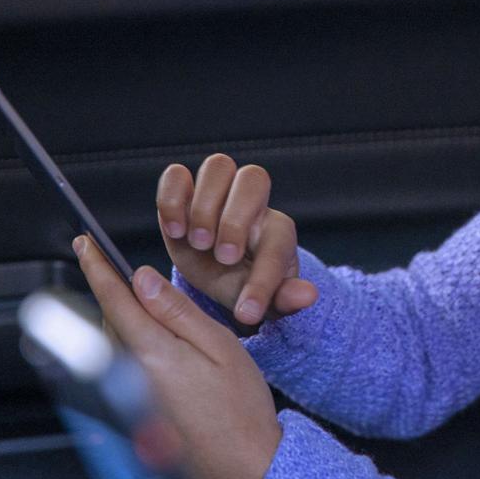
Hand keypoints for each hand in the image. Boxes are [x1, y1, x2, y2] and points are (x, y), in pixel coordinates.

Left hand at [73, 234, 283, 478]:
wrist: (243, 471)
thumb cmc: (241, 412)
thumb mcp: (221, 346)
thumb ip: (177, 312)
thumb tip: (142, 281)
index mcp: (152, 355)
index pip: (113, 300)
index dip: (97, 268)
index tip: (85, 245)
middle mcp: (129, 377)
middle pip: (108, 321)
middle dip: (111, 292)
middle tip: (117, 266)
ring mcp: (127, 399)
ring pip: (111, 343)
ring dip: (119, 319)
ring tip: (140, 304)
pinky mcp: (132, 415)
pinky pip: (118, 367)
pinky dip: (125, 346)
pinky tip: (150, 346)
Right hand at [159, 155, 317, 327]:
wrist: (213, 271)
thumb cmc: (243, 283)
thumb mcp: (262, 300)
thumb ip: (283, 298)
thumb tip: (308, 296)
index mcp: (276, 231)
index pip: (276, 244)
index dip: (263, 279)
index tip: (246, 312)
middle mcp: (251, 202)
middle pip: (253, 179)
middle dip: (235, 220)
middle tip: (222, 258)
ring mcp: (217, 191)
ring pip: (218, 166)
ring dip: (204, 206)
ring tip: (196, 242)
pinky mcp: (184, 191)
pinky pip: (177, 173)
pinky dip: (171, 197)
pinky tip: (175, 230)